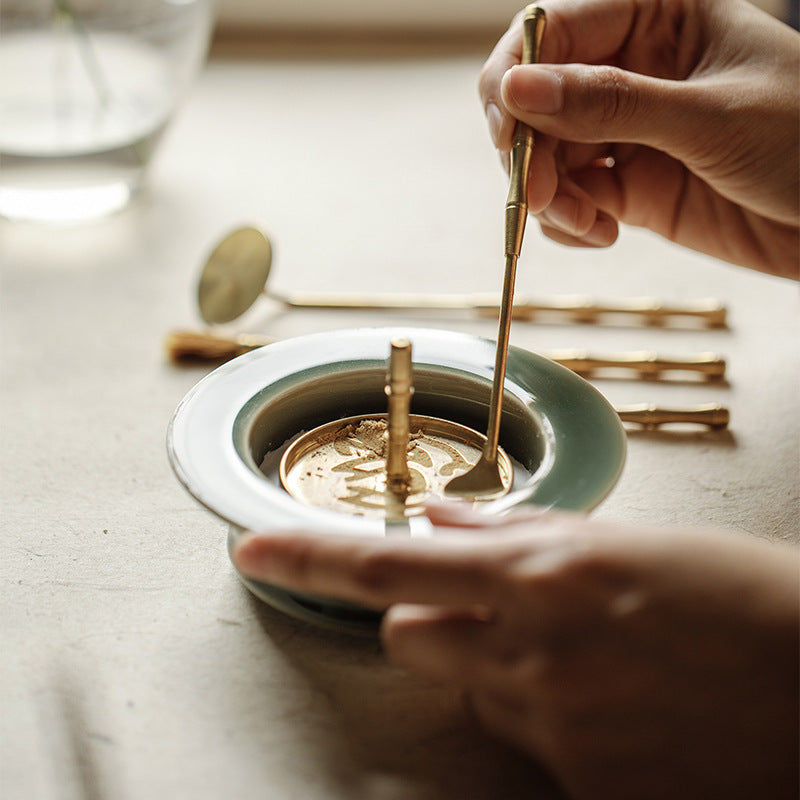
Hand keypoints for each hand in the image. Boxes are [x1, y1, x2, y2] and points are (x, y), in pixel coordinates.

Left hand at [233, 504, 798, 799]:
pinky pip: (531, 746)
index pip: (388, 562)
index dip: (309, 555)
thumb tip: (443, 517)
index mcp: (542, 574)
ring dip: (501, 668)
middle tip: (498, 606)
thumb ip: (520, 532)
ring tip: (588, 655)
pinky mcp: (588, 791)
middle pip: (413, 634)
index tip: (253, 548)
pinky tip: (619, 703)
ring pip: (474, 691)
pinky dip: (553, 720)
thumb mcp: (626, 543)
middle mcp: (535, 653)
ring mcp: (558, 730)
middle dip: (436, 616)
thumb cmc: (741, 596)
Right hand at [479, 0, 799, 277]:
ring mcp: (626, 131)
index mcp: (656, 17)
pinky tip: (601, 234)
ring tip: (586, 223)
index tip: (510, 130)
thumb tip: (518, 89)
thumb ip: (610, 103)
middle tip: (543, 195)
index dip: (516, 77)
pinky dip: (570, 222)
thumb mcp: (709, 116)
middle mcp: (631, 70)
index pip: (553, 30)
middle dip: (530, 151)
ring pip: (547, 156)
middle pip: (536, 99)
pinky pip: (571, 199)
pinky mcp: (628, 185)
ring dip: (550, 196)